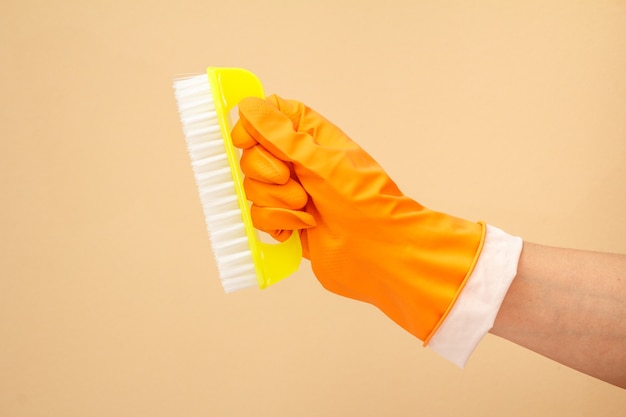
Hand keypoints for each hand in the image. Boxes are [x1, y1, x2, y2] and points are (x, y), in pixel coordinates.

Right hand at [232, 95, 484, 342]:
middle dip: (267, 172)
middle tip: (294, 181)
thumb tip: (250, 106)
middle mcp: (297, 161)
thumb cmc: (364, 201)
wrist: (379, 252)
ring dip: (277, 201)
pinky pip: (259, 216)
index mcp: (310, 135)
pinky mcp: (286, 220)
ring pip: (253, 188)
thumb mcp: (321, 161)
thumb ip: (280, 135)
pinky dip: (278, 222)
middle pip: (251, 155)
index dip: (251, 126)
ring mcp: (290, 192)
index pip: (267, 115)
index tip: (247, 140)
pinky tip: (303, 226)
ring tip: (307, 207)